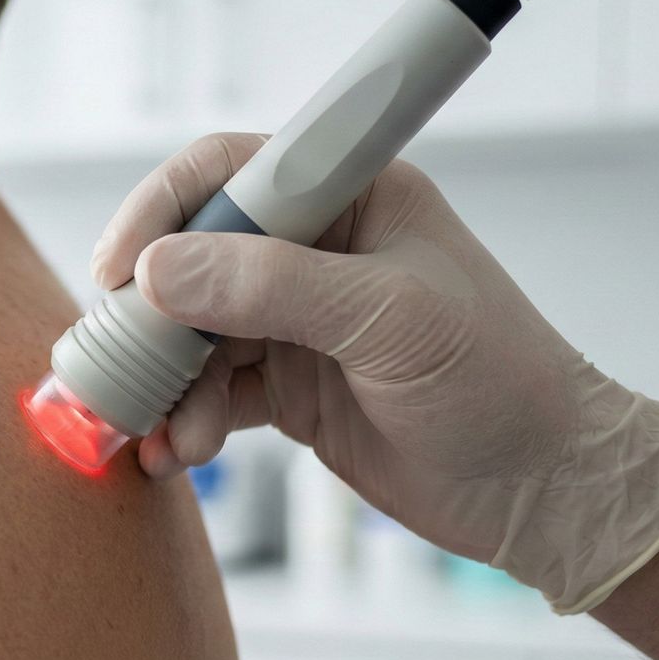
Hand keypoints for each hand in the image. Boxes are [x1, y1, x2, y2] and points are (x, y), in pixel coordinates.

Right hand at [94, 133, 658, 613]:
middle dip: (149, 317)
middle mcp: (317, 250)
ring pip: (193, 334)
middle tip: (116, 368)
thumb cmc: (500, 384)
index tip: (120, 270)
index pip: (230, 171)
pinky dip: (186, 421)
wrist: (542, 488)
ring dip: (166, 384)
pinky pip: (211, 392)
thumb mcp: (387, 322)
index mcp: (352, 197)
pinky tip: (176, 454)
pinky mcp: (291, 387)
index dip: (164, 210)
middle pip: (194, 257)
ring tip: (163, 435)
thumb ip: (272, 289)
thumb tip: (160, 271)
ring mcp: (299, 321)